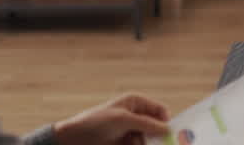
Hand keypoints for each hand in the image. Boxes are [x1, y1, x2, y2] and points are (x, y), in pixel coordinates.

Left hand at [52, 93, 169, 144]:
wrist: (73, 139)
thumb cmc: (97, 122)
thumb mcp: (124, 120)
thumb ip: (147, 124)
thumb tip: (168, 130)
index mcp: (136, 103)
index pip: (160, 111)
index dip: (166, 122)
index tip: (169, 135)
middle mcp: (135, 116)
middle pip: (156, 127)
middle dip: (156, 137)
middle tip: (160, 144)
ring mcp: (129, 131)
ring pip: (147, 140)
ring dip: (143, 144)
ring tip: (130, 144)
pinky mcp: (123, 144)